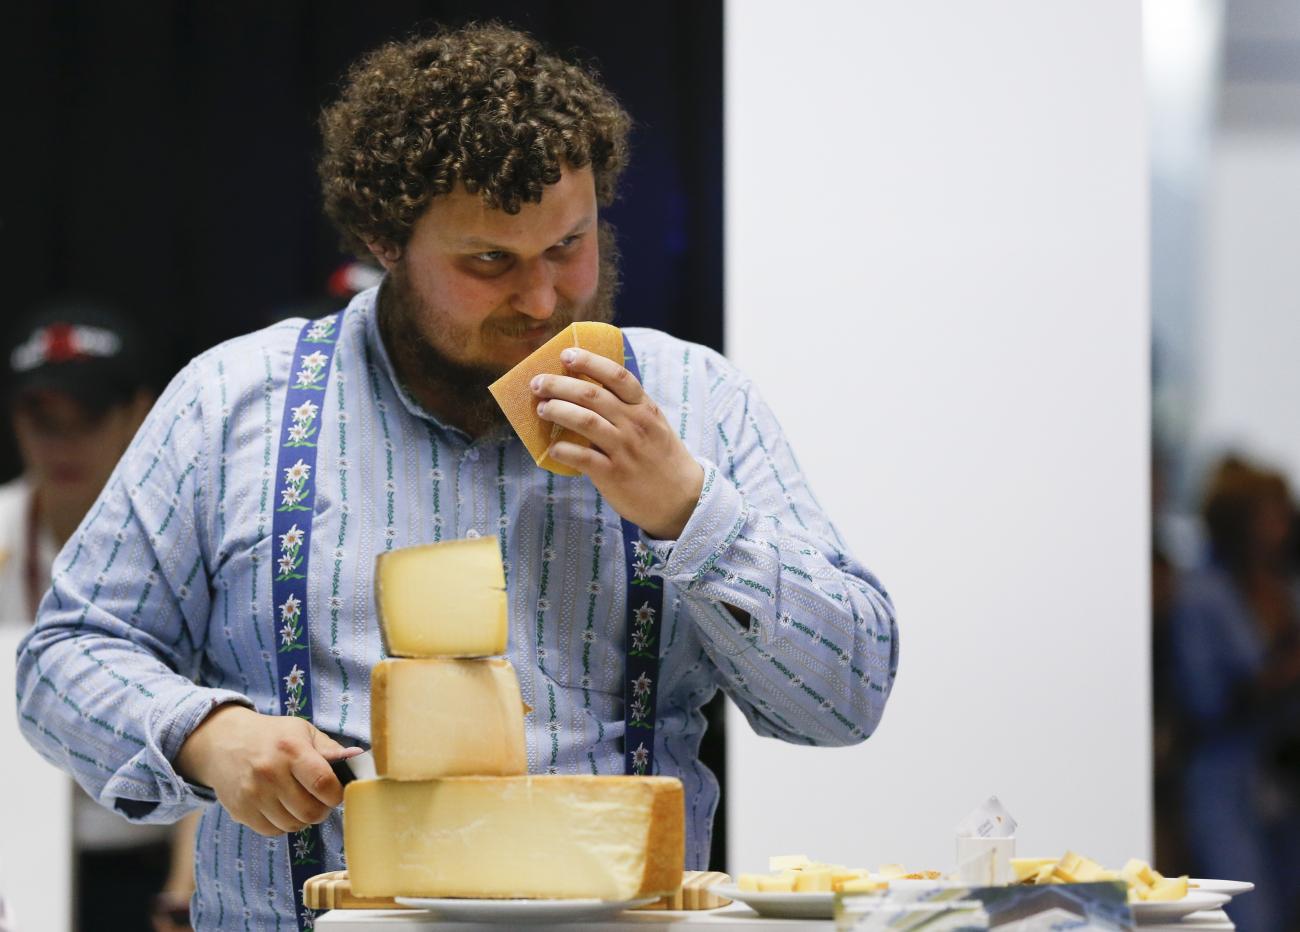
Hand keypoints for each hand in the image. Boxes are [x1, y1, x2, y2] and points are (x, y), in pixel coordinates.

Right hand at [175, 703, 362, 836]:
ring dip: (303, 818)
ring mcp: (253, 795)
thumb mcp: (302, 731)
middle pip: (310, 811)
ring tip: (301, 800)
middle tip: (321, 799)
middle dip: (322, 809)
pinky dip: (283, 824)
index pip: (323, 784)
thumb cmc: (272, 736)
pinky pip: (273, 831)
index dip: (337, 794)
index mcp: (291, 750)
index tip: (337, 792)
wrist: (222, 742)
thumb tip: (358, 757)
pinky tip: (282, 807)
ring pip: (293, 825)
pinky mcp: (241, 811)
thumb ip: (330, 748)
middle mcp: (270, 773)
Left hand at [531, 347, 703, 539]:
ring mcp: (624, 449)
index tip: (567, 354)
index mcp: (644, 408)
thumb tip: (588, 390)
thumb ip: (628, 407)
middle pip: (592, 395)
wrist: (683, 499)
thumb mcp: (654, 424)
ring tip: (542, 408)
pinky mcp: (613, 474)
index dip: (589, 361)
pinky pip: (582, 457)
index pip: (616, 375)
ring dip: (558, 410)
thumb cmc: (661, 458)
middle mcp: (634, 424)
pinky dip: (563, 449)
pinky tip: (552, 447)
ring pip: (585, 420)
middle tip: (538, 383)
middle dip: (560, 385)